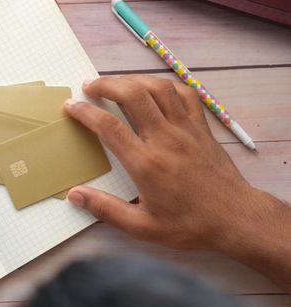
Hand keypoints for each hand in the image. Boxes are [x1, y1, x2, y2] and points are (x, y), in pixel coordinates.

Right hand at [65, 75, 271, 250]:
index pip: (109, 126)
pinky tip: (155, 89)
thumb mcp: (142, 227)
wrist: (235, 218)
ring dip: (133, 79)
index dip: (85, 112)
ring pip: (158, 88)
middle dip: (106, 84)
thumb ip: (105, 209)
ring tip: (117, 83)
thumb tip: (75, 195)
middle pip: (132, 95)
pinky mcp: (201, 128)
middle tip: (89, 86)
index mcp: (146, 163)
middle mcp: (165, 138)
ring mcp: (186, 129)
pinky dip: (166, 85)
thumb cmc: (189, 225)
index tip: (71, 106)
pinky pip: (185, 94)